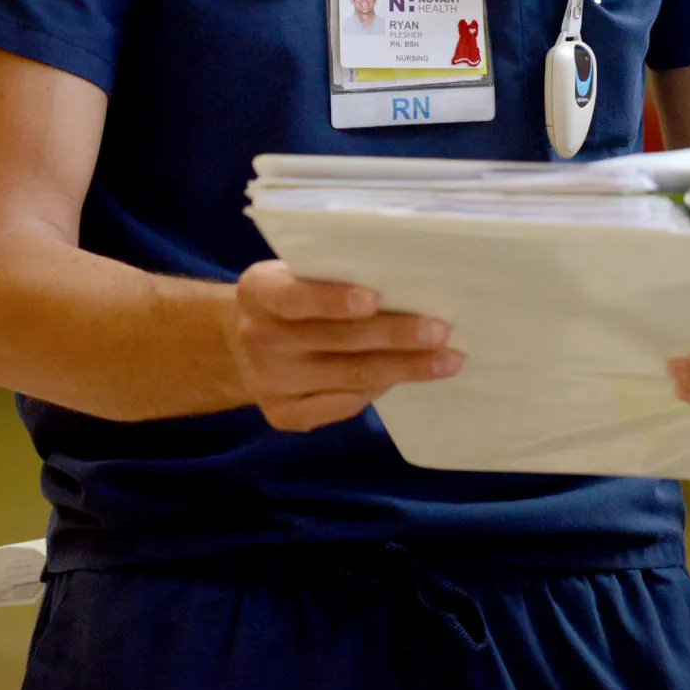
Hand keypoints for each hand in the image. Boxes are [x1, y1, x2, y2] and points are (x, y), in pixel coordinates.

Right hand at [226, 261, 460, 430]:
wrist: (244, 348)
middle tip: (440, 331)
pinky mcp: (284, 415)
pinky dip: (379, 389)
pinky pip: (344, 404)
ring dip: (404, 368)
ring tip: (445, 360)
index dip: (333, 300)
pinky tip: (405, 377)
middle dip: (395, 336)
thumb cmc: (292, 297)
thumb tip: (409, 286)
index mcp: (258, 292)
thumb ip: (334, 276)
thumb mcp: (297, 274)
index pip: (294, 298)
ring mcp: (269, 382)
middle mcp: (257, 339)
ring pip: (350, 376)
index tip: (375, 299)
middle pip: (336, 341)